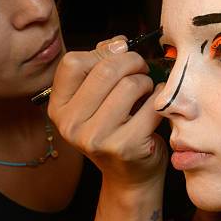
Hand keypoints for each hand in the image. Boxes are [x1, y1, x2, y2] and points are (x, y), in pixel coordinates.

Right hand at [48, 35, 167, 189]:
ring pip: (130, 85)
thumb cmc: (116, 129)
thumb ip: (101, 66)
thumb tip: (118, 44)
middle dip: (132, 62)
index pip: (73, 63)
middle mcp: (71, 125)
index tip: (120, 54)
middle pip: (106, 71)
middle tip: (142, 68)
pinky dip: (160, 99)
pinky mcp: (125, 147)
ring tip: (146, 91)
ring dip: (146, 82)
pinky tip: (157, 104)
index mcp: (59, 108)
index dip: (102, 52)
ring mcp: (96, 138)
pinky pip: (151, 105)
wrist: (130, 176)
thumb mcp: (98, 98)